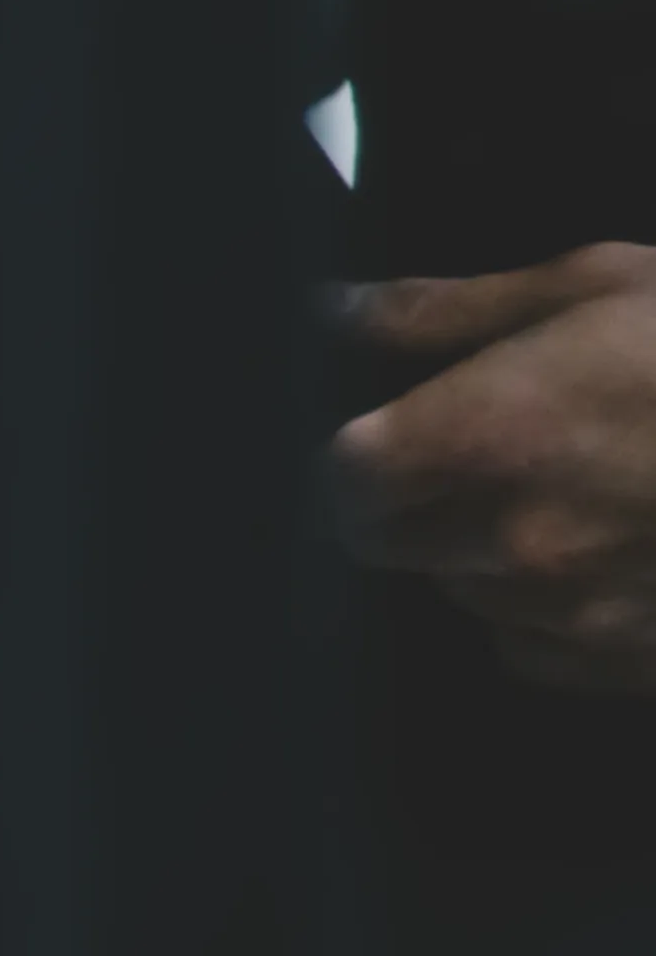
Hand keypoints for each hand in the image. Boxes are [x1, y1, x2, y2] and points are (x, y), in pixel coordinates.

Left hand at [336, 250, 655, 693]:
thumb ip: (441, 312)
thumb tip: (330, 310)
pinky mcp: (636, 667)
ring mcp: (583, 620)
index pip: (340, 482)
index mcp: (489, 440)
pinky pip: (540, 650)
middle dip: (406, 502)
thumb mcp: (586, 288)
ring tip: (560, 492)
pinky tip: (605, 551)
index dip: (346, 457)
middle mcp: (520, 546)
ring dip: (482, 555)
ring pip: (467, 598)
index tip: (370, 431)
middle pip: (388, 546)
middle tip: (467, 452)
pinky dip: (548, 610)